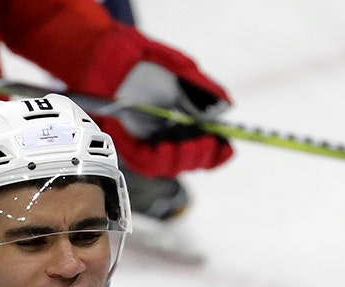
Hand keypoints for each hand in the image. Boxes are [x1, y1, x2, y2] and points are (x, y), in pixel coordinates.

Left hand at [78, 28, 233, 176]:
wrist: (116, 61)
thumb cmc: (149, 68)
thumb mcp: (181, 73)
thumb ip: (203, 90)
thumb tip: (226, 105)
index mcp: (187, 125)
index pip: (208, 149)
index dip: (219, 153)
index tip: (228, 148)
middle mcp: (170, 138)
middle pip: (192, 161)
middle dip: (203, 155)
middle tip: (207, 142)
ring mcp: (150, 144)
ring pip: (171, 166)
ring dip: (184, 158)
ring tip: (190, 144)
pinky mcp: (130, 146)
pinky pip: (147, 164)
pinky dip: (159, 159)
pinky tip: (165, 148)